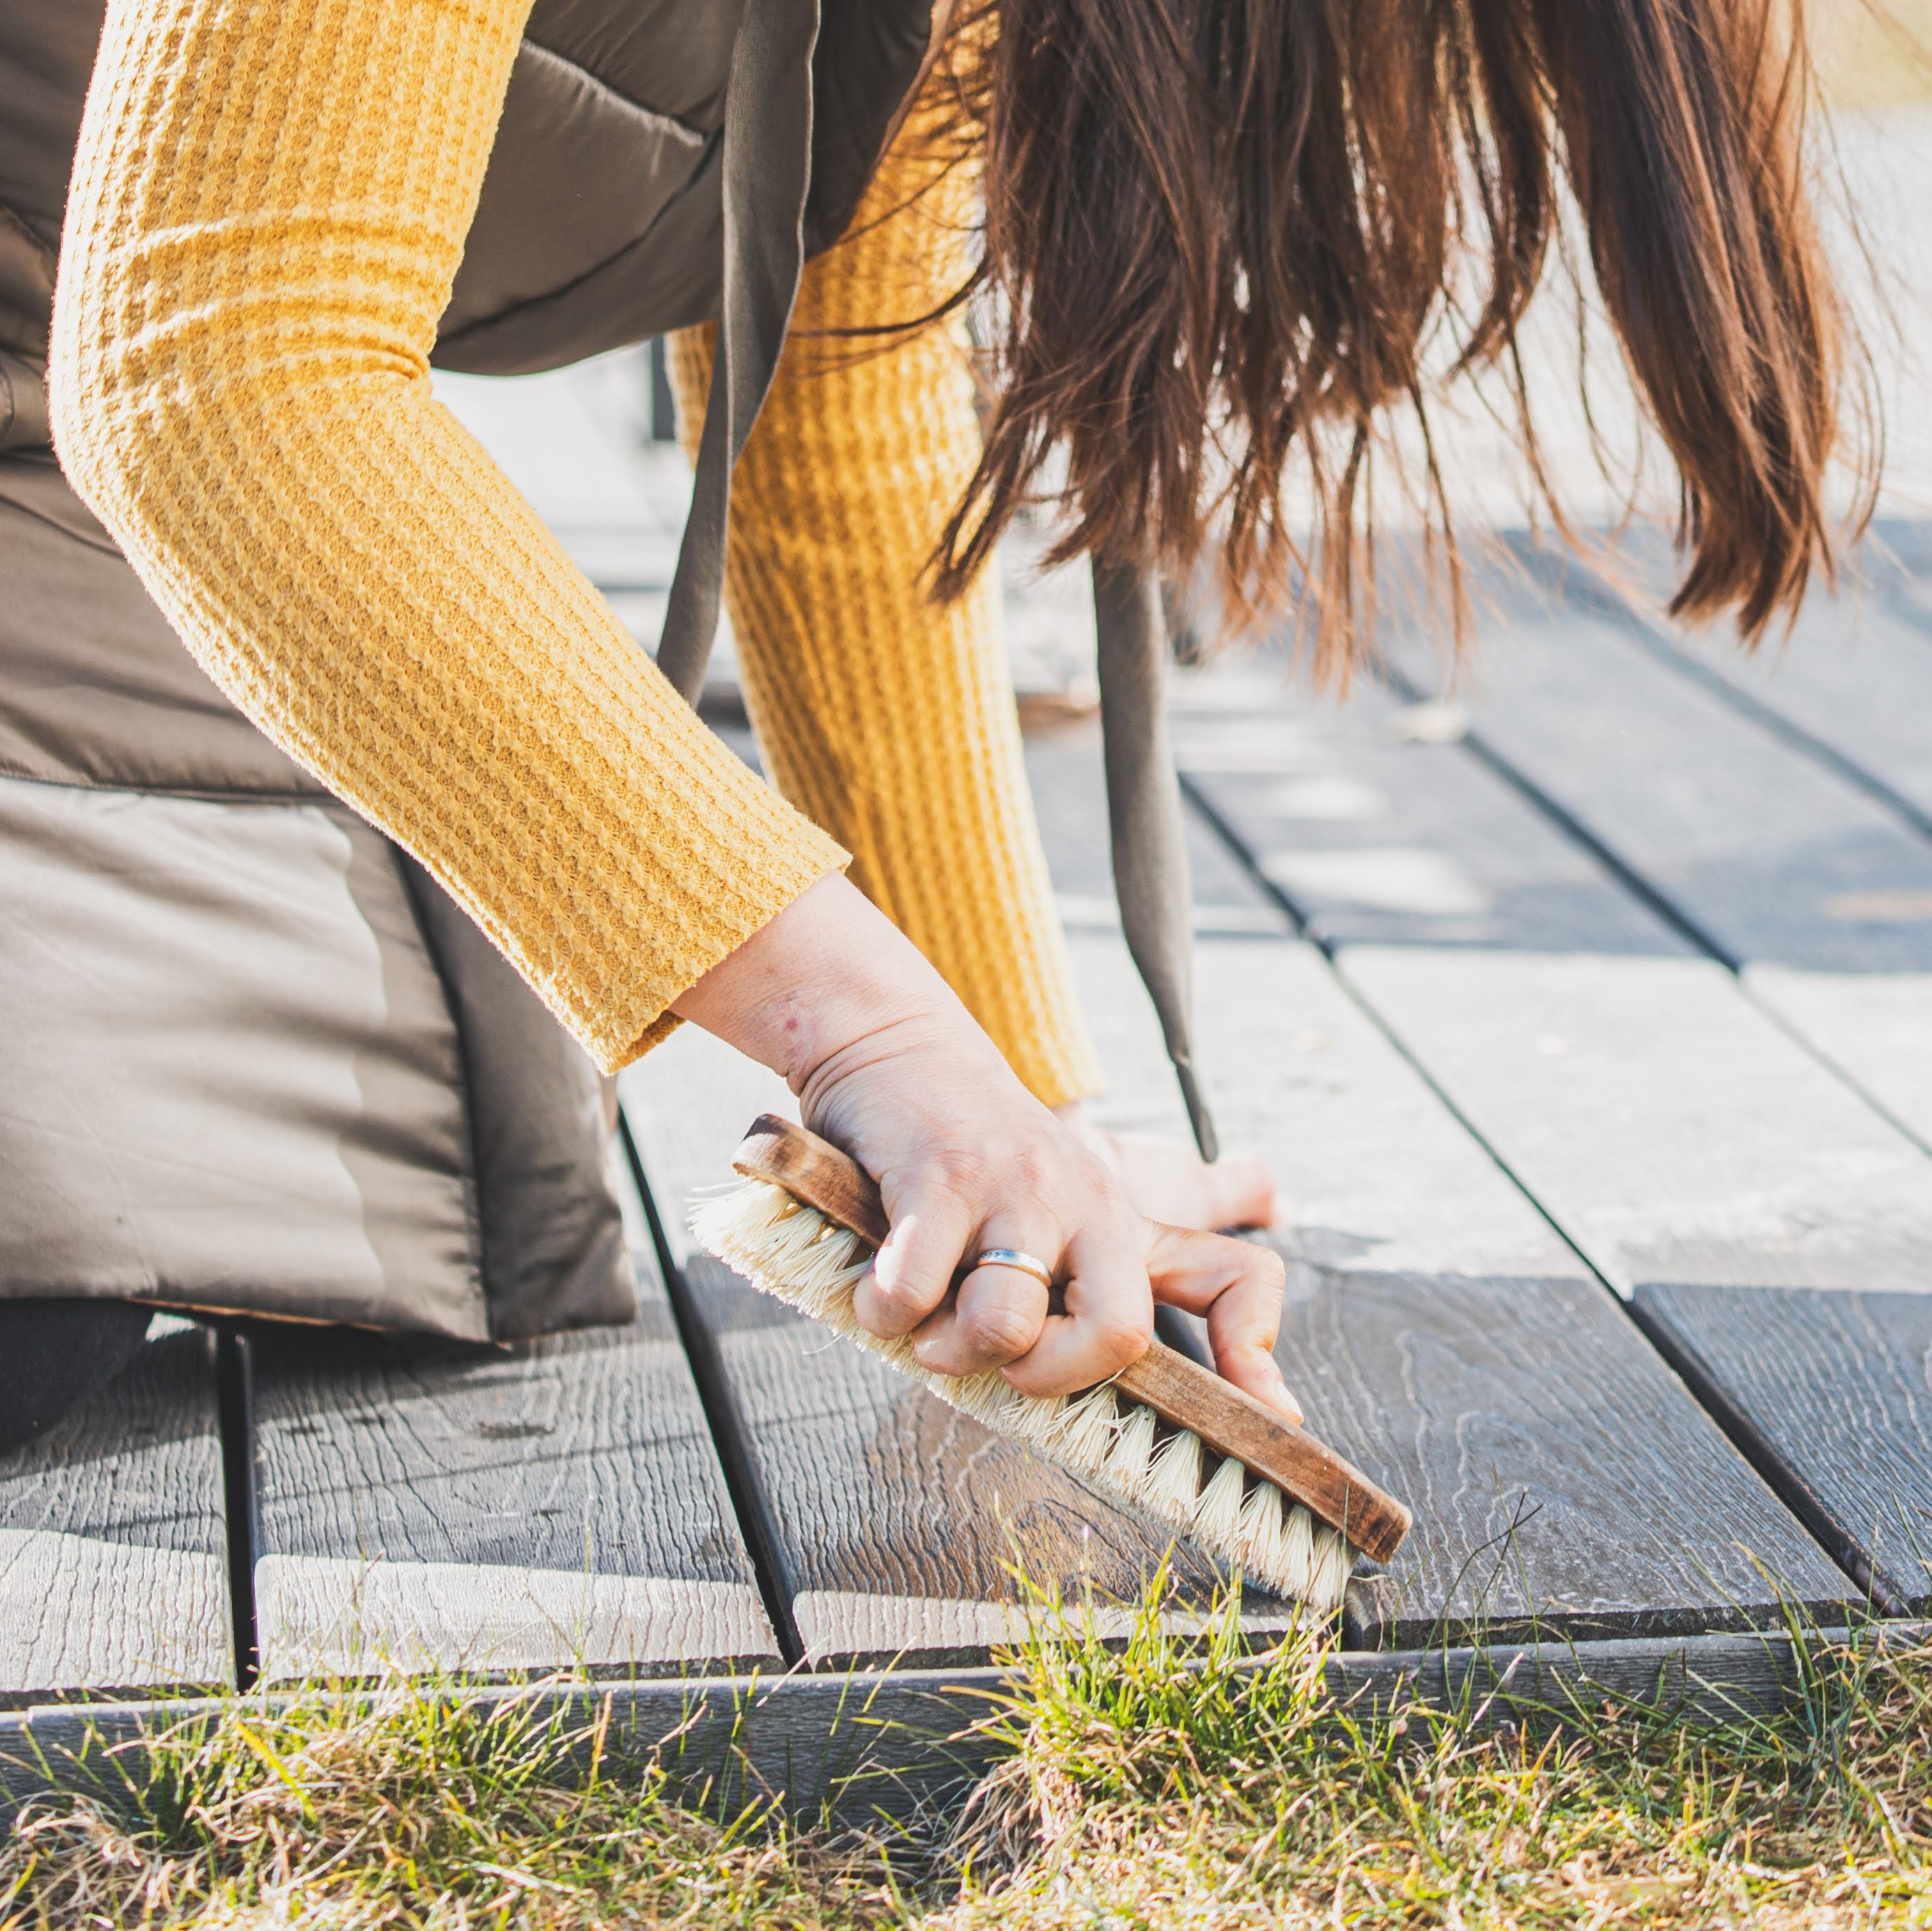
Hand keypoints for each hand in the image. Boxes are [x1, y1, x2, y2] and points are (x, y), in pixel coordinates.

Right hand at [672, 874, 1297, 1414]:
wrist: (896, 1044)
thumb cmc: (975, 1155)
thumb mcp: (1060, 1205)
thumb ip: (1107, 1282)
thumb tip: (1204, 1343)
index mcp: (1124, 1222)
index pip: (1235, 1277)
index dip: (1256, 1352)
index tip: (1274, 1412)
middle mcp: (1088, 1203)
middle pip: (1117, 1333)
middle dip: (1048, 1376)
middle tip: (1000, 1361)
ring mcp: (1017, 1188)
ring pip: (1004, 1324)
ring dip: (946, 1348)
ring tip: (923, 1321)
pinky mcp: (940, 1178)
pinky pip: (911, 1293)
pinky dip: (881, 1313)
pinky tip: (876, 1289)